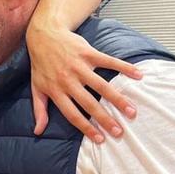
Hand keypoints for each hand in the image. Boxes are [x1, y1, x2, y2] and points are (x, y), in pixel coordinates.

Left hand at [27, 24, 141, 143]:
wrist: (44, 35)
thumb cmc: (41, 64)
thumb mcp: (36, 88)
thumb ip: (39, 110)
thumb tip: (38, 131)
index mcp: (56, 91)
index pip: (72, 114)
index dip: (86, 128)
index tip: (100, 139)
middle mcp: (68, 80)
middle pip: (89, 103)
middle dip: (105, 119)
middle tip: (120, 131)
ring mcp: (79, 66)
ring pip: (101, 86)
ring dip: (117, 99)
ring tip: (132, 111)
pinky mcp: (88, 53)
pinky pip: (109, 61)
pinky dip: (124, 67)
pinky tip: (138, 75)